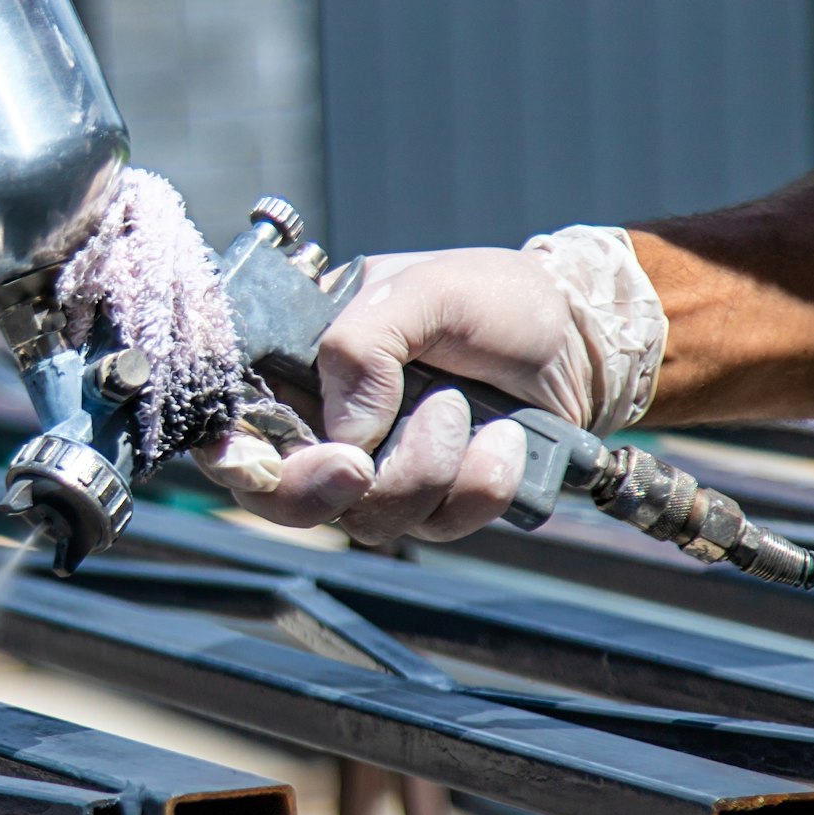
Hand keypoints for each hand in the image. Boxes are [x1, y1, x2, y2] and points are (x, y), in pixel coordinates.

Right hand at [192, 227, 662, 543]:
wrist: (581, 337)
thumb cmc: (495, 298)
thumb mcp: (425, 289)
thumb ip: (363, 341)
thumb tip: (345, 432)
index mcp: (302, 368)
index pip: (235, 428)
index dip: (231, 458)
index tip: (255, 464)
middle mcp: (329, 429)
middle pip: (283, 498)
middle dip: (318, 489)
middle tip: (358, 463)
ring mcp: (382, 473)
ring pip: (367, 517)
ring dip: (424, 467)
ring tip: (463, 407)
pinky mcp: (437, 504)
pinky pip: (439, 525)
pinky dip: (478, 485)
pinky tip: (503, 440)